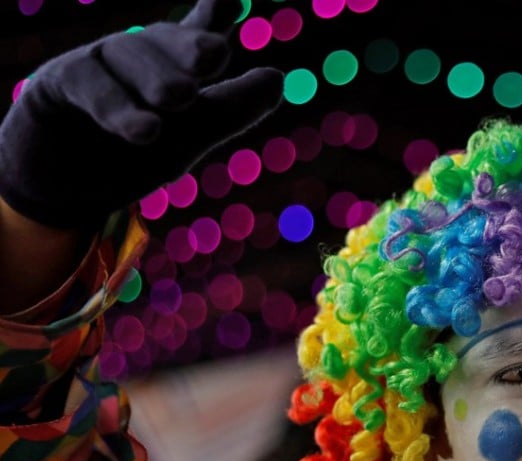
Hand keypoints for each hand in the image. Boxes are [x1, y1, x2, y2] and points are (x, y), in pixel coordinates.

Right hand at [0, 0, 283, 230]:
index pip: (198, 31)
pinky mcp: (56, 82)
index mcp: (173, 65)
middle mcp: (135, 55)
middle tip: (216, 55)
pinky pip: (89, 84)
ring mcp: (95, 62)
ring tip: (183, 98)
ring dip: (157, 77)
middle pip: (166, 41)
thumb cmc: (131, 159)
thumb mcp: (191, 137)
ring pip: (129, 56)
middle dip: (190, 46)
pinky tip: (147, 129)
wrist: (66, 193)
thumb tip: (278, 78)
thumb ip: (231, 109)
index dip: (215, 12)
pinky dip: (119, 107)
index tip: (232, 2)